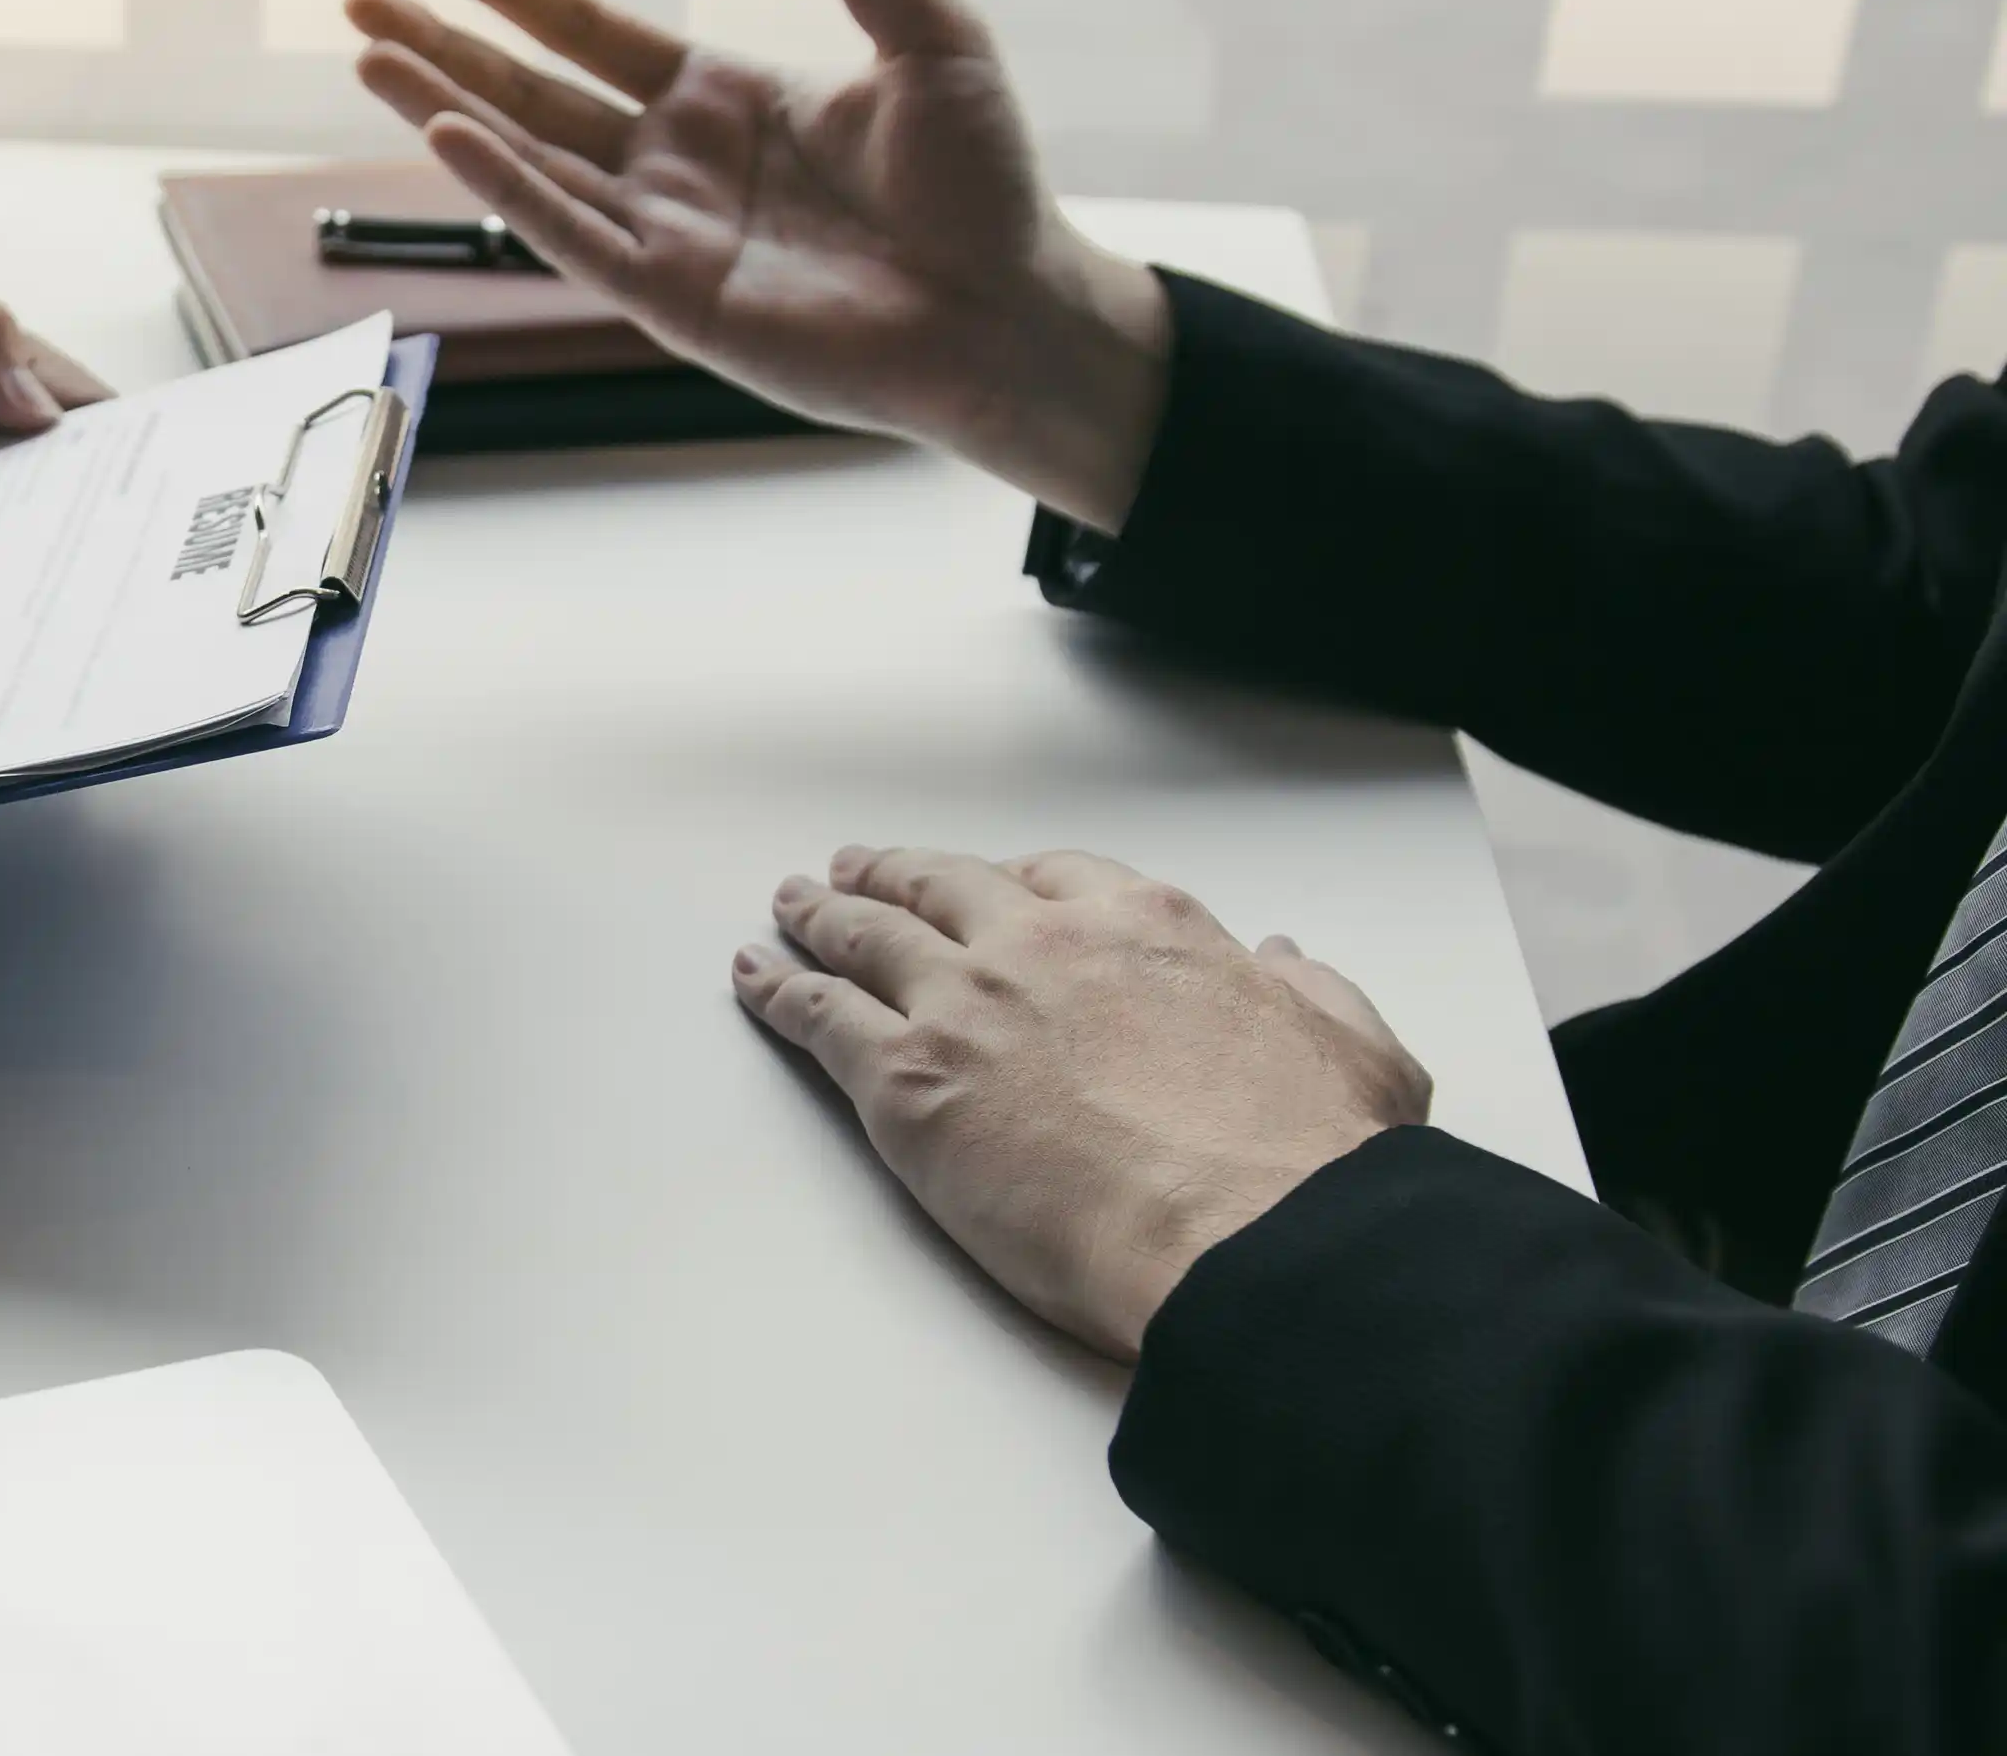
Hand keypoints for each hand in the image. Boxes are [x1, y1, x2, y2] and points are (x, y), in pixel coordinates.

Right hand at [344, 0, 1174, 531]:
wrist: (1012, 307)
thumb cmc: (983, 181)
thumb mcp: (925, 26)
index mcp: (722, 98)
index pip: (586, 30)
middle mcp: (674, 164)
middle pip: (531, 91)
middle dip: (442, 45)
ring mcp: (664, 233)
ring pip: (529, 159)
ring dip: (447, 108)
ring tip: (369, 55)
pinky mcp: (671, 298)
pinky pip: (571, 232)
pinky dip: (507, 184)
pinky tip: (450, 133)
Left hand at [735, 845, 1432, 1358]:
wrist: (1250, 1235)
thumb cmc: (1308, 1162)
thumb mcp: (1351, 1049)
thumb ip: (1310, 992)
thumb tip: (1286, 961)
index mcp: (1147, 928)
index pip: (1059, 878)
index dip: (1013, 882)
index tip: (989, 885)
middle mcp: (1044, 945)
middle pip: (943, 888)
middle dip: (895, 875)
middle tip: (857, 871)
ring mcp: (966, 1004)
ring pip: (868, 938)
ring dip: (822, 916)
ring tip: (792, 906)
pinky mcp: (909, 1083)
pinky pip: (822, 1020)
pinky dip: (779, 992)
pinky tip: (756, 979)